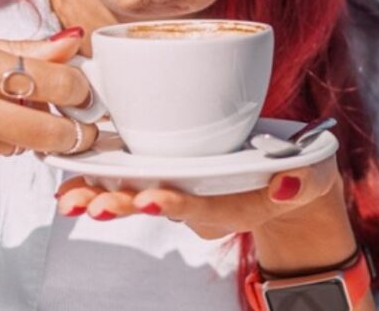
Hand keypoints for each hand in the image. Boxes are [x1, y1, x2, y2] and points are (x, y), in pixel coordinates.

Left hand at [54, 150, 342, 238]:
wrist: (290, 179)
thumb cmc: (299, 171)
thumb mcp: (312, 173)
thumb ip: (304, 178)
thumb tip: (286, 184)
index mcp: (237, 201)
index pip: (206, 206)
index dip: (180, 204)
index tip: (153, 199)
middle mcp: (203, 200)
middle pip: (161, 205)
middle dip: (125, 206)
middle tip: (97, 207)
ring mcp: (183, 189)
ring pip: (138, 196)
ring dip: (102, 199)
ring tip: (70, 202)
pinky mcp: (167, 173)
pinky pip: (128, 181)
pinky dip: (97, 183)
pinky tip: (66, 185)